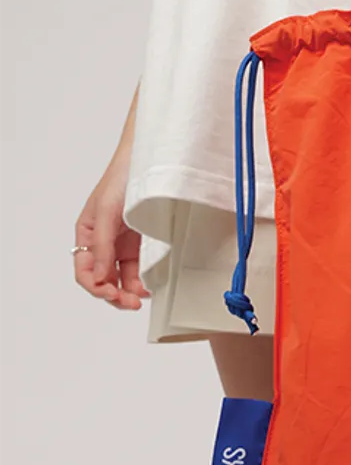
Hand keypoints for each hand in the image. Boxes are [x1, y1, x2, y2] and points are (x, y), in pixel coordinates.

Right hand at [74, 86, 150, 309]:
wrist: (151, 161)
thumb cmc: (122, 179)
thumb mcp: (107, 212)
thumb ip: (102, 245)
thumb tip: (98, 276)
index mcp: (88, 234)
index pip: (84, 271)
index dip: (95, 287)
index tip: (111, 294)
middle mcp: (105, 242)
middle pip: (104, 279)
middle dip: (115, 295)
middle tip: (132, 303)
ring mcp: (125, 244)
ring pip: (123, 279)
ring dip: (130, 291)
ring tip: (143, 297)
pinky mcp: (144, 244)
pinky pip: (141, 269)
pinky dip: (144, 280)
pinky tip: (150, 285)